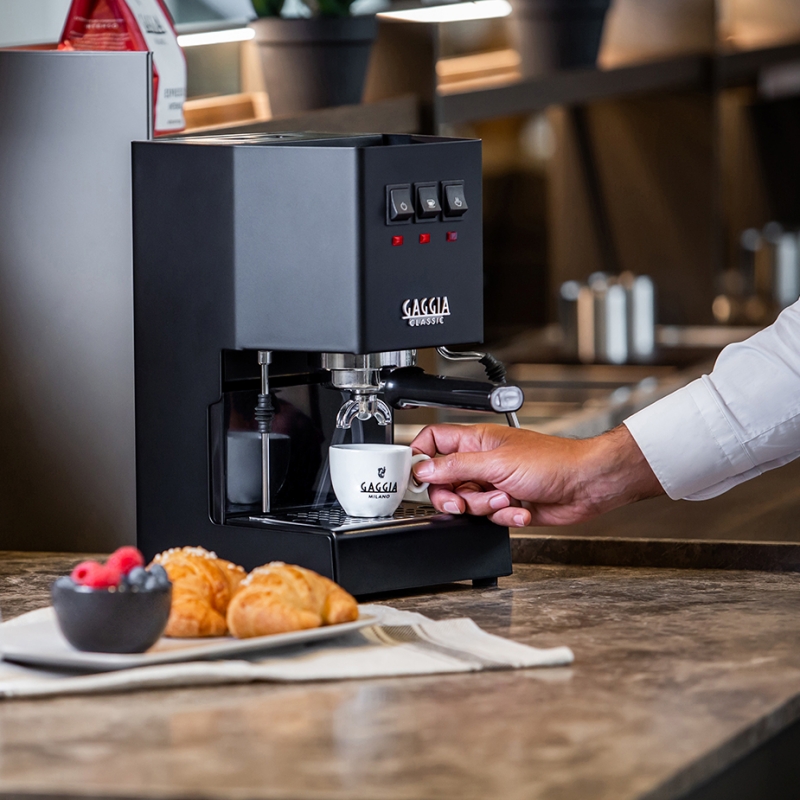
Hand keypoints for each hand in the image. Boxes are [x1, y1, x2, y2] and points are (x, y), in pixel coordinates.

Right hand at [411, 423, 663, 527]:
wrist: (586, 485)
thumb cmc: (553, 461)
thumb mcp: (496, 463)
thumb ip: (456, 467)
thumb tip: (424, 469)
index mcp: (476, 441)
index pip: (433, 441)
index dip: (420, 458)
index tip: (417, 478)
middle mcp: (482, 461)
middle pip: (444, 481)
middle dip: (453, 496)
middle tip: (463, 501)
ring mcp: (493, 484)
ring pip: (467, 503)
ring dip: (486, 507)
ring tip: (507, 498)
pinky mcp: (506, 505)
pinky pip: (490, 517)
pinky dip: (505, 517)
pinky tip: (521, 510)